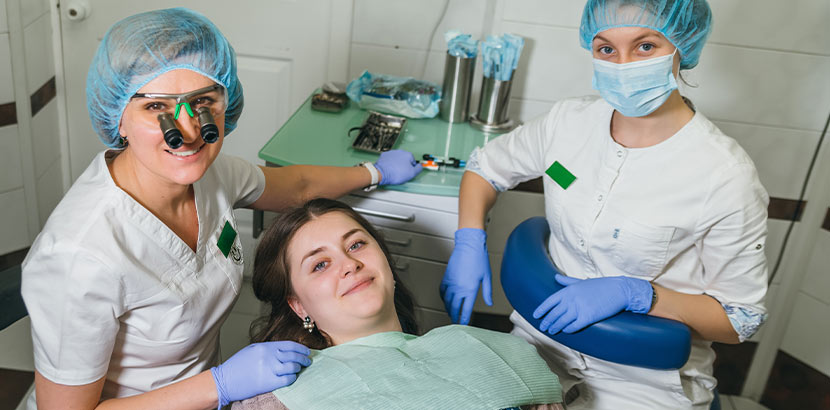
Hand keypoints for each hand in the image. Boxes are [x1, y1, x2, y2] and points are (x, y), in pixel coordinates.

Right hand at [210, 341, 310, 406]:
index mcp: (265, 347)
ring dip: (299, 368)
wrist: (224, 381)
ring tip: (300, 369)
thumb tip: (284, 351)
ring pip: (293, 367)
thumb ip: (268, 349)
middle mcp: (269, 356)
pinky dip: (292, 378)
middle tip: (308, 361)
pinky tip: (292, 377)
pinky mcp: (268, 382)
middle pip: (294, 356)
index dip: (301, 348)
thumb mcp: (252, 350)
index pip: (290, 345)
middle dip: (303, 358)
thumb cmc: (236, 366)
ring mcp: (269, 369)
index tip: (307, 351)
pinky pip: (287, 379)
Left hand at [374, 150, 422, 184]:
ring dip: (396, 163)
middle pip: (404, 159)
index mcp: (408, 155)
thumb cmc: (396, 173)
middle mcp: (400, 151)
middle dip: (403, 165)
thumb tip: (420, 166)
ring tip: (394, 171)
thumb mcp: (412, 174)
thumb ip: (418, 169)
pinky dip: (389, 162)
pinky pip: (389, 159)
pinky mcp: (384, 155)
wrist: (382, 173)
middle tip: (401, 172)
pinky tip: (389, 168)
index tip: (407, 172)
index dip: (411, 168)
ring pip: (397, 158)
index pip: (413, 161)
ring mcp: (391, 152)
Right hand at [440, 228, 492, 323]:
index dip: (464, 319)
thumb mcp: (486, 277)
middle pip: (454, 307)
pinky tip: (445, 299)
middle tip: (456, 322)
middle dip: (455, 317)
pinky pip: (442, 291)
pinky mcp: (446, 277)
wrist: (469, 246)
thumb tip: (489, 302)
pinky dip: (443, 297)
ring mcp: (451, 283)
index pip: (466, 309)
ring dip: (448, 308)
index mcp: (470, 290)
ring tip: (451, 313)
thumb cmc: (479, 259)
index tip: (463, 324)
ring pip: (447, 301)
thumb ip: (487, 292)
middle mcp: (459, 288)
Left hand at [532, 274, 652, 333]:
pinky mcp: (588, 317)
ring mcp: (579, 308)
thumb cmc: (601, 286)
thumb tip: (556, 277)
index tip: (535, 316)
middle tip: (542, 327)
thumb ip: (567, 281)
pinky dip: (568, 330)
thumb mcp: (581, 281)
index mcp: (568, 290)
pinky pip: (573, 326)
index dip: (541, 309)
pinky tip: (565, 331)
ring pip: (562, 321)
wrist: (619, 290)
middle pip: (554, 313)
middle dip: (547, 321)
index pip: (550, 301)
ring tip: (551, 331)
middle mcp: (571, 299)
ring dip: (555, 327)